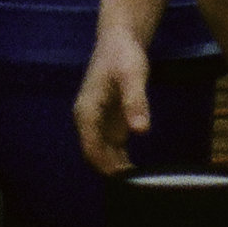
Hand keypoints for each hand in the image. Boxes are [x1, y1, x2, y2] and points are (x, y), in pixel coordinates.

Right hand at [74, 19, 151, 174]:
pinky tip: (136, 170)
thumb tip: (140, 130)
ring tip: (139, 183)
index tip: (125, 181)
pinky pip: (112, 147)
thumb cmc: (123, 54)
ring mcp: (98, 122)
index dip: (106, 167)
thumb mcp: (133, 75)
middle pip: (96, 155)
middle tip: (136, 187)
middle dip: (112, 172)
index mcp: (87, 112)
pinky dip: (121, 159)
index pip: (92, 149)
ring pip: (104, 154)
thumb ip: (136, 101)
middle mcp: (88, 120)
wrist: (120, 39)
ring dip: (117, 168)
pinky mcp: (109, 120)